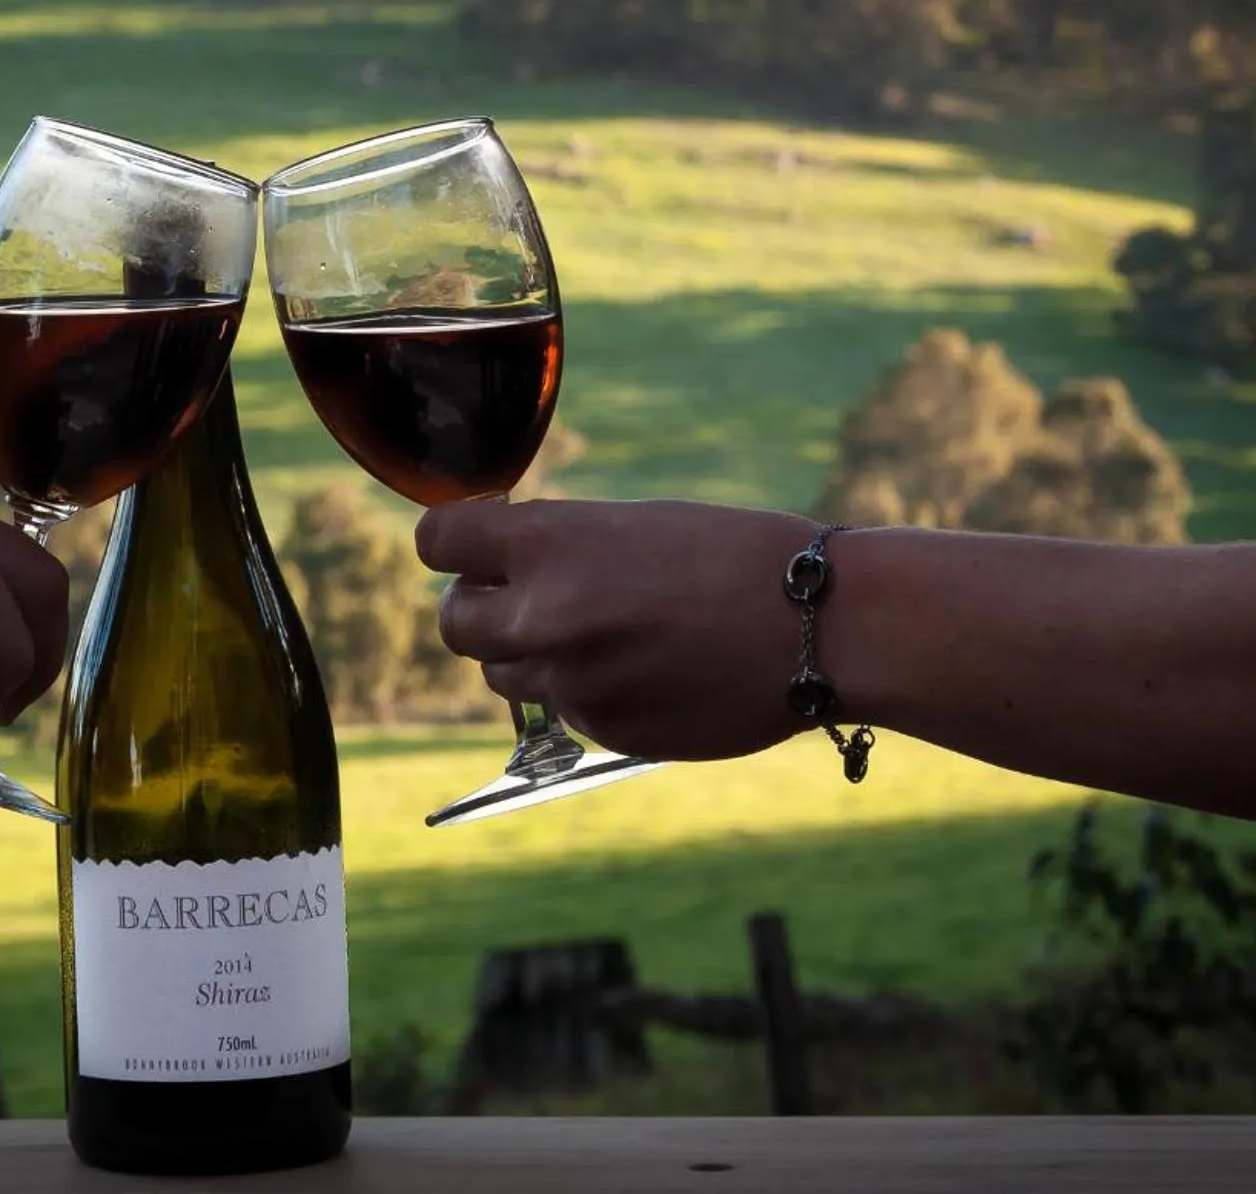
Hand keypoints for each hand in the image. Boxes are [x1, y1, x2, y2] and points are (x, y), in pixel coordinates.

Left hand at [417, 498, 816, 760]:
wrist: (818, 625)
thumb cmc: (737, 554)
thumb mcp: (634, 525)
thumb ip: (558, 550)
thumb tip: (502, 569)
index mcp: (550, 543)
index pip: (437, 541)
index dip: (454, 542)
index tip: (475, 544)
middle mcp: (545, 615)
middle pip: (453, 622)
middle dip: (478, 606)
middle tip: (518, 595)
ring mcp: (572, 682)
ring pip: (501, 675)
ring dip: (528, 654)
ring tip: (596, 631)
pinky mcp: (604, 730)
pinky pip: (564, 711)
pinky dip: (586, 692)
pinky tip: (645, 668)